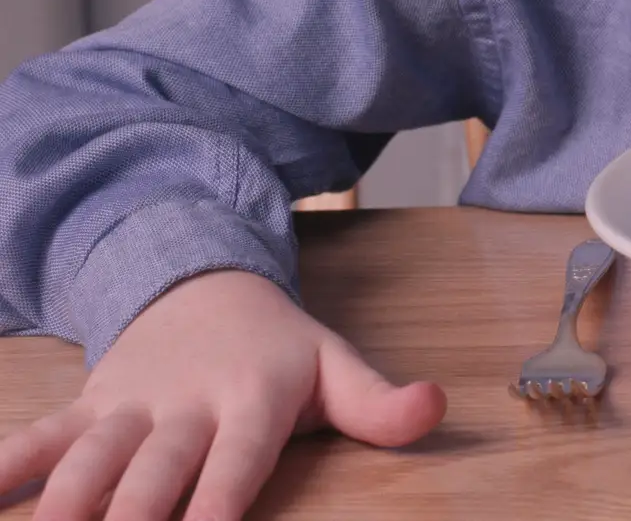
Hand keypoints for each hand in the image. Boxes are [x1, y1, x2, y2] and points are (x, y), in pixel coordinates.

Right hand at [0, 268, 445, 518]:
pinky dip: (3, 471)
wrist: (205, 283)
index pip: (235, 464)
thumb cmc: (277, 348)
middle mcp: (185, 407)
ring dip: (61, 510)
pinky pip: (34, 442)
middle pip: (151, 477)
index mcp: (253, 400)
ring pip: (85, 463)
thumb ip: (378, 400)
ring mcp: (127, 408)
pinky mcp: (84, 408)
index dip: (216, 507)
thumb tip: (436, 406)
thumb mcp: (333, 366)